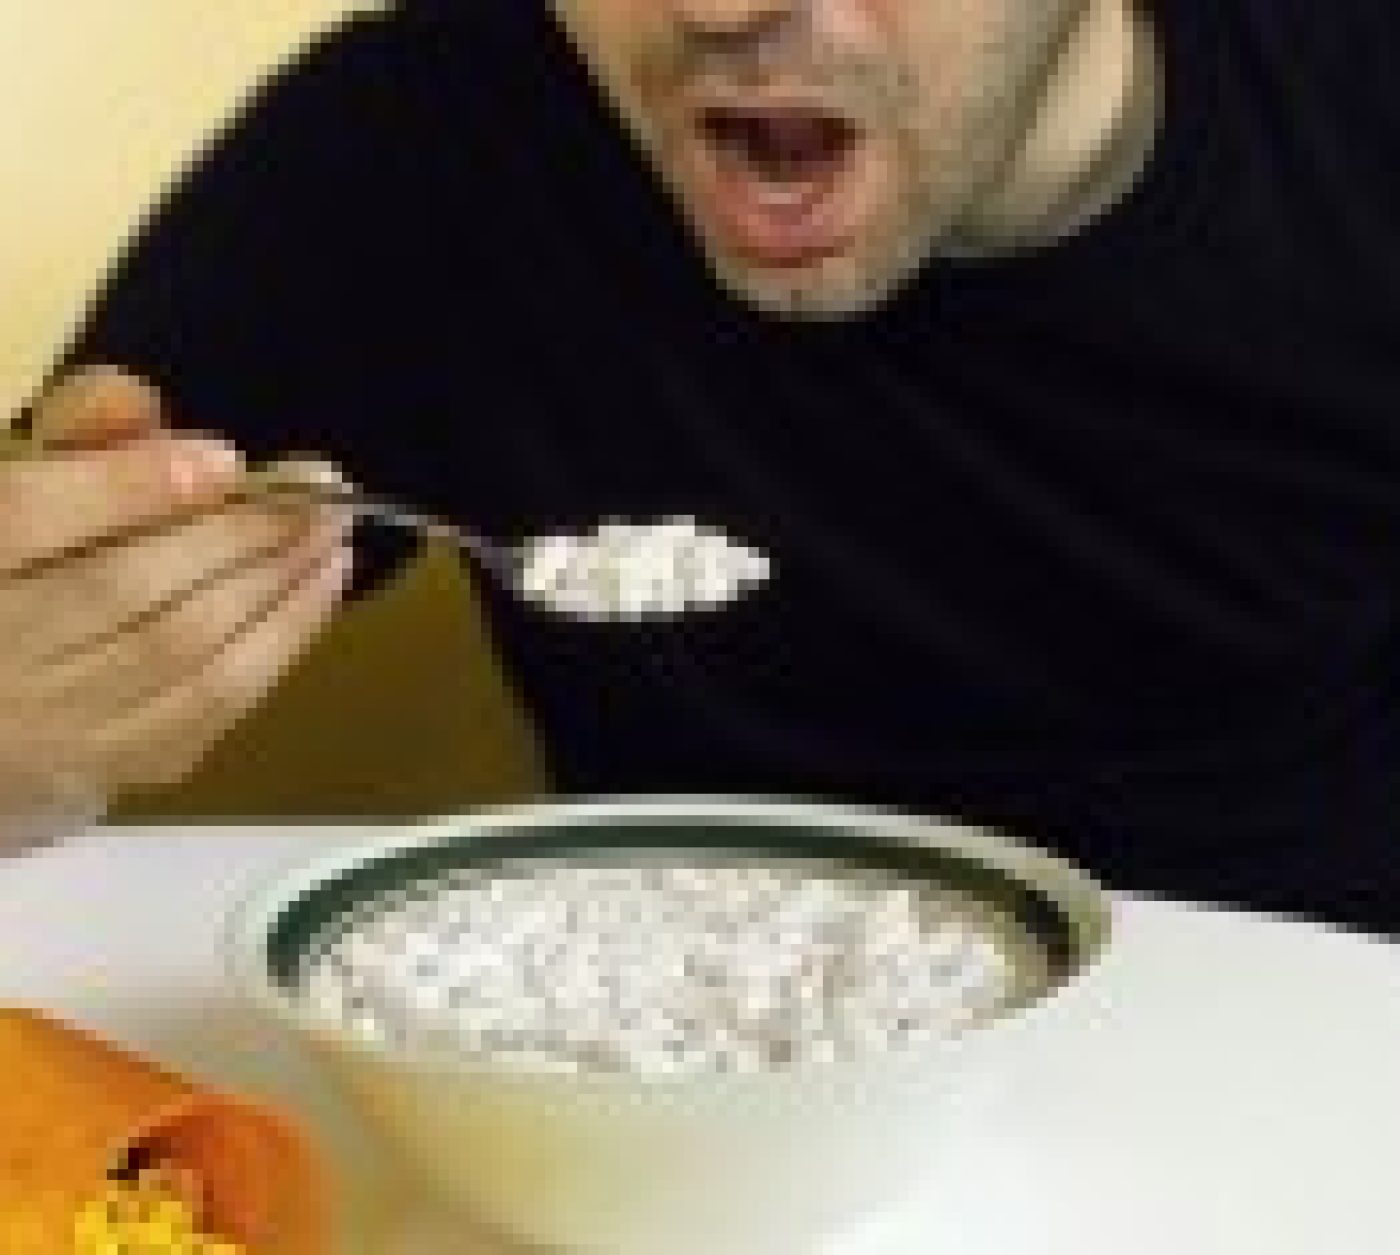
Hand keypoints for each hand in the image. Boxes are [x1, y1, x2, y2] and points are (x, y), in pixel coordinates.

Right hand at [0, 365, 354, 804]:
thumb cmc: (23, 573)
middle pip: (122, 589)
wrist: (1, 706)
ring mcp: (44, 729)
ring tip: (333, 534)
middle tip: (322, 490)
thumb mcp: (28, 488)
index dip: (128, 486)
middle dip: (237, 533)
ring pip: (179, 652)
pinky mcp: (106, 771)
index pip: (22, 522)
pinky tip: (320, 589)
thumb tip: (136, 400)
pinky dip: (278, 642)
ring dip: (274, 586)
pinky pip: (208, 707)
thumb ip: (74, 436)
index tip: (224, 459)